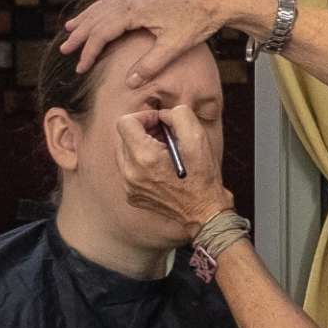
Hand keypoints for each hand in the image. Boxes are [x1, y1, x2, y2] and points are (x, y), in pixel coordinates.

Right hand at [56, 0, 255, 91]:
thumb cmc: (197, 22)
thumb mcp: (174, 47)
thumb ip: (150, 65)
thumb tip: (129, 82)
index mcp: (135, 12)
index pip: (102, 34)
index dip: (88, 52)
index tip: (80, 68)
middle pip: (98, 17)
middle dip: (80, 34)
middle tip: (64, 49)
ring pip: (106, 4)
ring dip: (88, 17)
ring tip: (72, 27)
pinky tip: (98, 0)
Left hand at [114, 107, 232, 231]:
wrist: (205, 212)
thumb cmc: (203, 176)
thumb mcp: (198, 137)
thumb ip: (178, 115)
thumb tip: (163, 115)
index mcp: (145, 157)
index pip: (125, 122)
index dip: (144, 116)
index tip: (159, 122)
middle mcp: (131, 173)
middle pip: (123, 136)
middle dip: (142, 130)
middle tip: (164, 135)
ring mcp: (129, 186)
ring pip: (124, 152)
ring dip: (141, 146)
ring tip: (163, 151)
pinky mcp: (132, 195)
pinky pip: (128, 169)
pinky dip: (141, 163)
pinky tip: (160, 168)